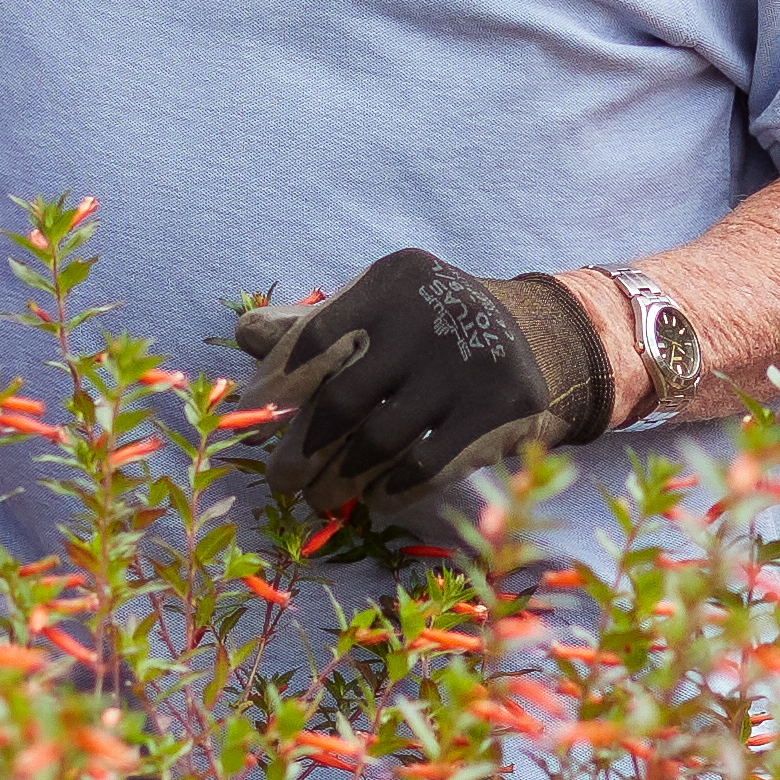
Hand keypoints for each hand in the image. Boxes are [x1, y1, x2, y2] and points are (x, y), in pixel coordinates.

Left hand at [248, 246, 611, 556]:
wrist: (535, 339)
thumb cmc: (427, 329)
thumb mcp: (377, 309)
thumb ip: (312, 323)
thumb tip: (244, 335)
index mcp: (395, 281)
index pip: (316, 339)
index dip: (278, 383)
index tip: (255, 412)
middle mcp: (434, 314)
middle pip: (343, 400)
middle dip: (303, 449)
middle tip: (283, 480)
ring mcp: (473, 361)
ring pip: (382, 441)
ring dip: (341, 479)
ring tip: (322, 497)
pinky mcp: (506, 406)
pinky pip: (428, 465)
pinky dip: (391, 489)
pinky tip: (373, 499)